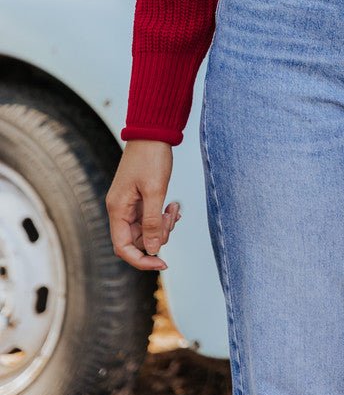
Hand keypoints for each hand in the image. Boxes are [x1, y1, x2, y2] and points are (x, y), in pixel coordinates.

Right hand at [105, 139, 179, 270]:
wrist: (153, 131)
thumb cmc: (151, 157)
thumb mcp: (155, 190)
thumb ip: (153, 222)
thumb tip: (153, 250)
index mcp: (118, 209)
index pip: (123, 247)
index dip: (142, 260)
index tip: (163, 263)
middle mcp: (120, 209)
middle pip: (137, 240)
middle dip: (158, 236)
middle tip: (172, 217)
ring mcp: (130, 203)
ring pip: (146, 229)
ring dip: (163, 224)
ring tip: (175, 207)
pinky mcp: (139, 197)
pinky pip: (150, 217)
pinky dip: (162, 215)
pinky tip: (174, 205)